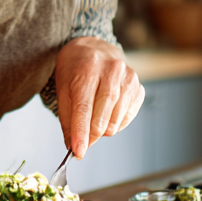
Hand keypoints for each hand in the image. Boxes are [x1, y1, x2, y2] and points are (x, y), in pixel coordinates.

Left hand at [54, 37, 143, 158]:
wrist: (94, 48)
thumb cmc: (75, 69)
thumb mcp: (63, 89)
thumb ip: (68, 119)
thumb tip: (73, 147)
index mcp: (87, 70)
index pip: (84, 108)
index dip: (81, 133)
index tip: (78, 152)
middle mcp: (110, 71)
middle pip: (102, 117)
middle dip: (91, 135)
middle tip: (84, 140)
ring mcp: (128, 78)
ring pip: (115, 120)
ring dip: (103, 129)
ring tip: (94, 120)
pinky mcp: (138, 86)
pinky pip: (127, 117)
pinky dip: (115, 123)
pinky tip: (107, 114)